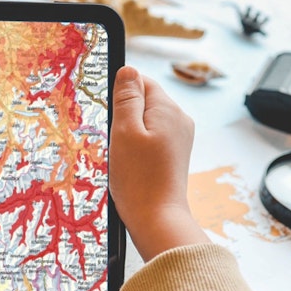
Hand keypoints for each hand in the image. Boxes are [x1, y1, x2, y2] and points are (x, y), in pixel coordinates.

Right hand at [109, 66, 209, 260]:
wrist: (156, 220)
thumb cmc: (138, 179)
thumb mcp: (124, 131)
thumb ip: (126, 97)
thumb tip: (128, 69)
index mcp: (169, 110)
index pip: (141, 82)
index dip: (120, 96)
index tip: (110, 117)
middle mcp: (179, 121)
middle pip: (144, 102)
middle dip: (124, 117)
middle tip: (115, 142)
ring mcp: (179, 139)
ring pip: (146, 122)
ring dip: (129, 135)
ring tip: (124, 158)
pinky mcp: (174, 156)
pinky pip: (151, 140)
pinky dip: (137, 149)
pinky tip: (131, 166)